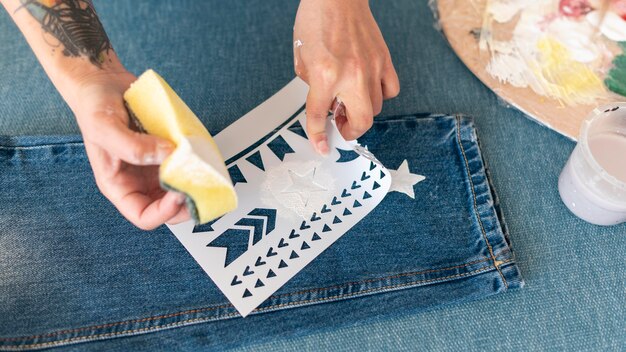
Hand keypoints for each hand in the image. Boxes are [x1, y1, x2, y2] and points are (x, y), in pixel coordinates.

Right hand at [69, 71, 189, 229]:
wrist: (104, 82)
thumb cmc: (94, 106)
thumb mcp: (104, 126)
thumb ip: (133, 146)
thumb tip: (169, 154)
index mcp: (118, 185)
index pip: (143, 216)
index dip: (164, 213)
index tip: (179, 195)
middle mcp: (139, 181)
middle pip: (168, 208)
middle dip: (186, 202)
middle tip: (199, 184)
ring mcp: (155, 167)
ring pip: (181, 188)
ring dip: (195, 183)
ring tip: (203, 169)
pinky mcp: (167, 151)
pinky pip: (186, 164)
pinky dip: (196, 163)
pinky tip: (202, 152)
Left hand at [293, 0, 399, 153]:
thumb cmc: (317, 19)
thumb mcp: (301, 56)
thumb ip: (311, 84)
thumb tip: (325, 102)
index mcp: (324, 74)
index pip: (318, 115)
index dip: (318, 136)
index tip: (321, 147)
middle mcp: (350, 75)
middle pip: (360, 121)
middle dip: (349, 131)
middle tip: (340, 125)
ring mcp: (371, 68)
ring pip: (376, 108)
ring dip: (362, 113)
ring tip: (350, 104)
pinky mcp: (384, 60)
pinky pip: (390, 90)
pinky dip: (381, 95)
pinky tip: (369, 89)